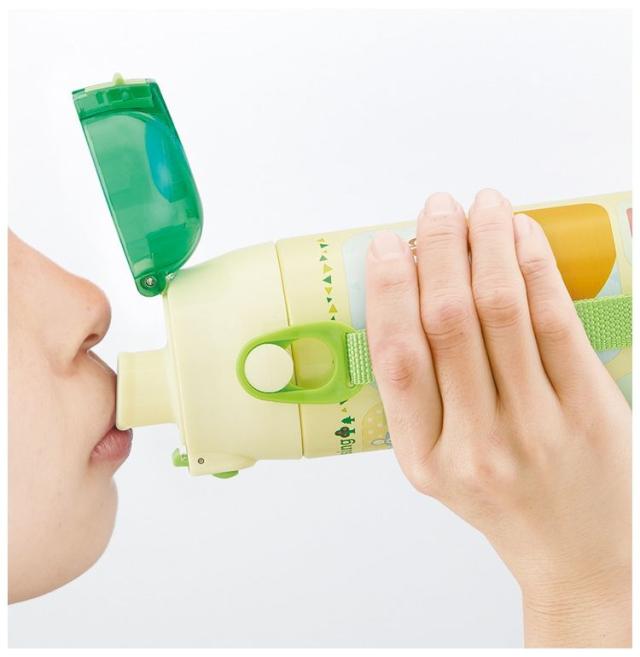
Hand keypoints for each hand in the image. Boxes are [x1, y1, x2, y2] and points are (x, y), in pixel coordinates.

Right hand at [365, 188, 630, 646]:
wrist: (576, 553)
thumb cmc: (502, 500)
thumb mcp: (438, 465)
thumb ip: (419, 394)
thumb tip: (407, 299)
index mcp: (424, 456)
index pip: (396, 358)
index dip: (389, 292)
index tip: (386, 247)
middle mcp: (474, 443)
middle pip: (447, 322)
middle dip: (438, 250)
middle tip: (436, 209)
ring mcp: (534, 427)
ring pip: (501, 311)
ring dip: (487, 246)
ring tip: (482, 207)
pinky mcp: (587, 410)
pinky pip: (555, 322)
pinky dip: (535, 268)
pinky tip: (522, 237)